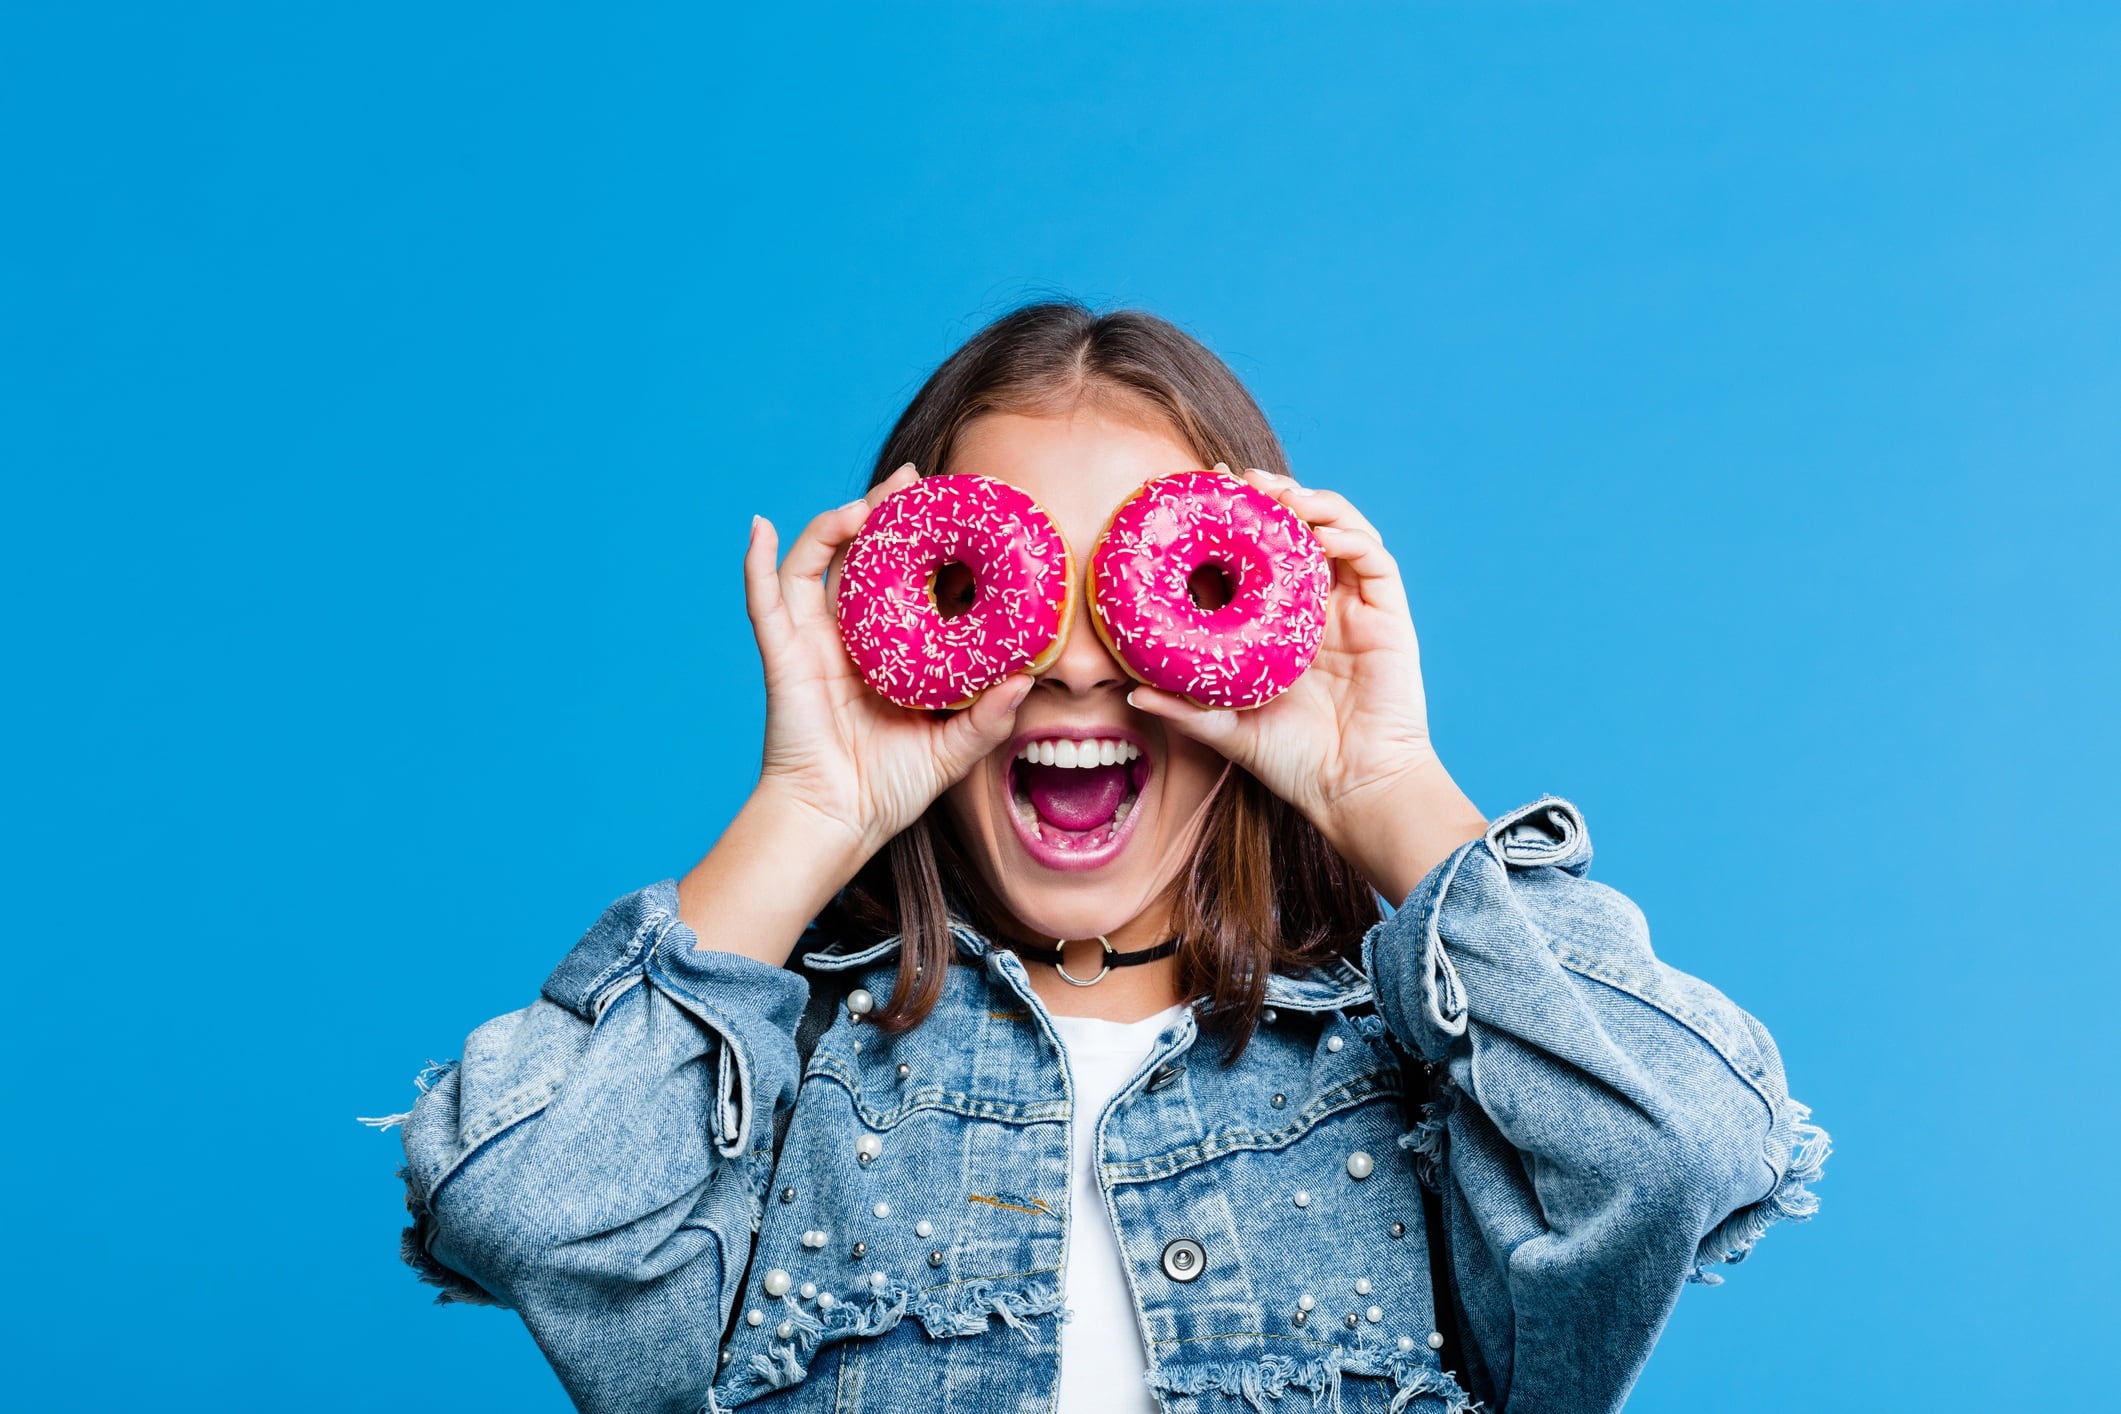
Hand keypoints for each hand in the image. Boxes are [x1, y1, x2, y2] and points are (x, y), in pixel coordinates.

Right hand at [742, 463, 1032, 862]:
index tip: (958, 509)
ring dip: (835, 525)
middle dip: (885, 513)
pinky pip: (763, 600)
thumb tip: (1026, 679)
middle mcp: (851, 636)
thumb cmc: (889, 789)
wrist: (837, 823)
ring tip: (864, 504)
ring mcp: (813, 641)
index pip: (911, 580)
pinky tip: (760, 527)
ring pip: (818, 563)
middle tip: (915, 481)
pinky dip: (756, 561)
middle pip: (863, 556)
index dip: (929, 542)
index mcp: (891, 650)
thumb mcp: (953, 750)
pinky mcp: (783, 655)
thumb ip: (988, 717)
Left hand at [1124, 467, 1486, 902]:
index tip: (1202, 492)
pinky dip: (1349, 534)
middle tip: (1238, 480)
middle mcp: (1315, 606)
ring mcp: (1354, 607)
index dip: (1234, 519)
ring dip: (1311, 502)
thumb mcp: (1227, 730)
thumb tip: (1129, 692)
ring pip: (1337, 529)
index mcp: (1278, 624)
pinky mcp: (1387, 614)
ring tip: (1278, 496)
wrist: (1353, 789)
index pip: (1254, 556)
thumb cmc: (1293, 762)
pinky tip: (1320, 533)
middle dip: (1271, 495)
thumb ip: (1184, 710)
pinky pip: (1373, 558)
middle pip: (1297, 529)